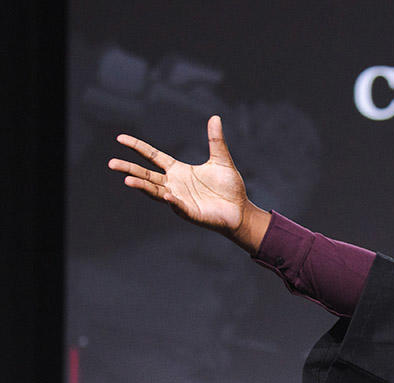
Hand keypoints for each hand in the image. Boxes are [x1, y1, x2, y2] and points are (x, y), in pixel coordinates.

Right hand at [108, 115, 268, 252]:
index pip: (153, 156)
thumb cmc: (229, 187)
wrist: (241, 210)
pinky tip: (167, 194)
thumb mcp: (221, 160)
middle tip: (111, 163)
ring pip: (155, 191)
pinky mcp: (189, 212)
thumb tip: (215, 117)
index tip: (120, 138)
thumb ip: (215, 140)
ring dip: (142, 186)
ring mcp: (179, 199)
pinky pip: (178, 205)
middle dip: (129, 169)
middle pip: (146, 175)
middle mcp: (174, 184)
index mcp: (178, 170)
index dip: (137, 147)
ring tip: (127, 180)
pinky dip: (172, 200)